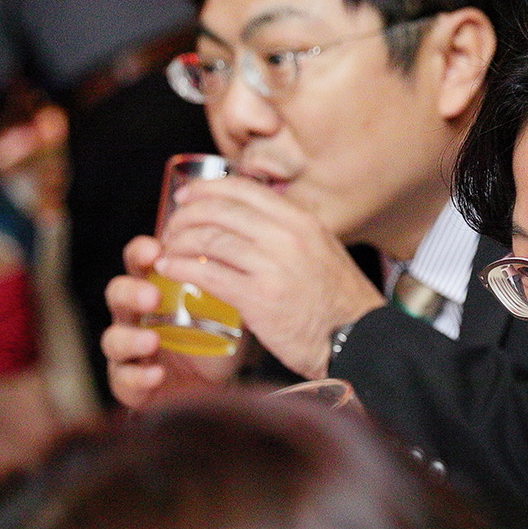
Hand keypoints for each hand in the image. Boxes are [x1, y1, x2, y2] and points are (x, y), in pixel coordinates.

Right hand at [103, 234, 242, 409]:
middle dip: (131, 292)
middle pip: (117, 294)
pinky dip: (138, 377)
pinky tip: (156, 373)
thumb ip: (226, 283)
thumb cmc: (217, 336)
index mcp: (154, 287)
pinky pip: (123, 378)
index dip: (141, 253)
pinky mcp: (129, 382)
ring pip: (112, 338)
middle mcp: (135, 315)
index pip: (139, 262)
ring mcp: (129, 349)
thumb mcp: (226, 306)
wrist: (219, 383)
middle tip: (152, 296)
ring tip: (152, 340)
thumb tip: (244, 255)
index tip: (155, 250)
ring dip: (130, 338)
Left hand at [156, 176, 384, 380]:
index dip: (207, 189)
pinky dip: (180, 268)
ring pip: (208, 238)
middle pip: (219, 210)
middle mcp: (287, 236)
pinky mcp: (258, 298)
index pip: (242, 189)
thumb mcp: (322, 250)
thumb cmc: (338, 303)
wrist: (359, 339)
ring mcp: (272, 266)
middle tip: (171, 229)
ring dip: (178, 242)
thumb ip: (289, 234)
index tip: (188, 198)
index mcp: (301, 221)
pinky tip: (170, 270)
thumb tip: (250, 224)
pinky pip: (206, 273)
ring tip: (168, 251)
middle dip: (185, 216)